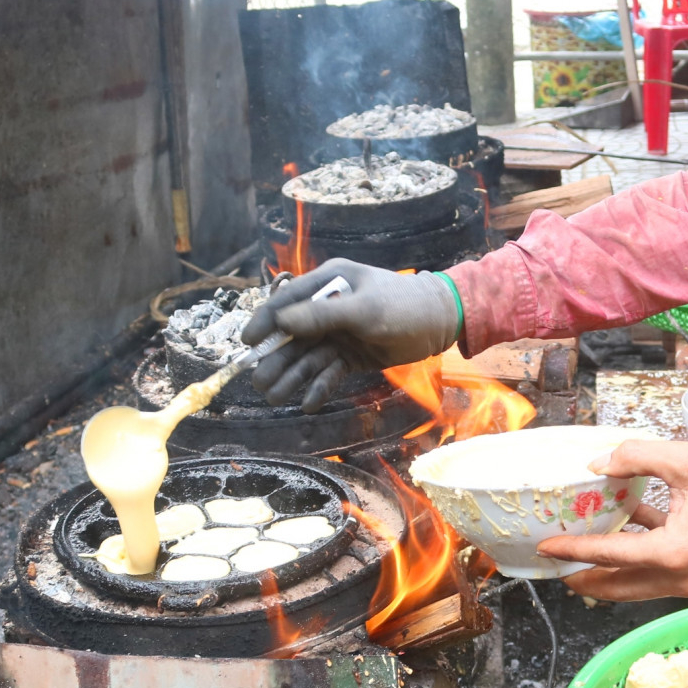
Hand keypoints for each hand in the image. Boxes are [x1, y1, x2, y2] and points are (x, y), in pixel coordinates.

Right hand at [245, 259, 460, 409]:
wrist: (441, 323)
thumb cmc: (403, 306)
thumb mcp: (363, 310)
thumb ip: (322, 315)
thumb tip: (281, 320)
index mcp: (328, 283)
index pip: (287, 301)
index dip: (265, 321)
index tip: (247, 342)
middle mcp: (329, 307)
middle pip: (293, 335)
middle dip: (275, 358)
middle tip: (259, 382)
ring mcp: (340, 333)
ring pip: (308, 357)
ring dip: (292, 377)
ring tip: (274, 398)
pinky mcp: (352, 355)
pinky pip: (329, 372)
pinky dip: (319, 387)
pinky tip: (308, 404)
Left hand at [537, 439, 687, 599]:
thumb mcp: (685, 460)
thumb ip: (637, 458)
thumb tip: (598, 463)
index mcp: (673, 552)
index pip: (610, 555)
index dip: (574, 550)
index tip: (546, 549)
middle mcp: (678, 576)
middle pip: (617, 586)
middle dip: (583, 578)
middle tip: (555, 567)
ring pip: (635, 586)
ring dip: (607, 574)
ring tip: (579, 558)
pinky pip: (655, 574)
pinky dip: (634, 560)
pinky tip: (624, 527)